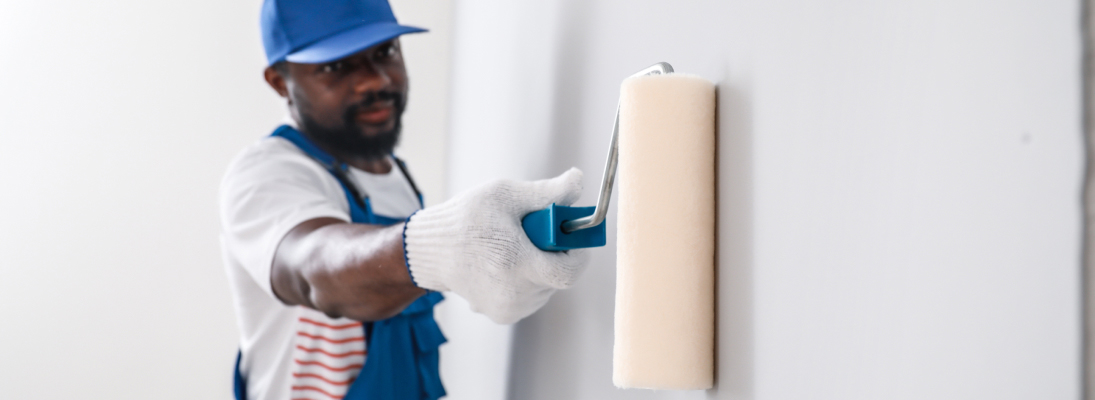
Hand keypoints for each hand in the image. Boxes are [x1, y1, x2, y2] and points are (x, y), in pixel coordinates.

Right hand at [403, 168, 590, 323]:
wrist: (432, 249)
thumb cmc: (467, 219)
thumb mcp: (506, 195)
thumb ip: (547, 192)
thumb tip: (578, 180)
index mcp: (516, 264)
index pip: (569, 271)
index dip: (577, 253)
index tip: (570, 236)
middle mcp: (514, 294)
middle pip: (557, 276)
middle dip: (553, 252)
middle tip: (531, 233)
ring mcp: (508, 308)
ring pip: (547, 287)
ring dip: (541, 266)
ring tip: (514, 248)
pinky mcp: (504, 316)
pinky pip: (533, 296)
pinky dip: (528, 280)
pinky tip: (507, 264)